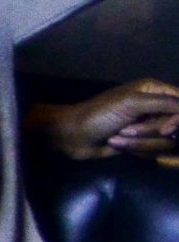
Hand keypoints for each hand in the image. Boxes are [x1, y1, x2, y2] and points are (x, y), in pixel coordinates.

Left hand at [32, 79, 178, 164]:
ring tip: (118, 137)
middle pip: (175, 127)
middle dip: (149, 132)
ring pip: (166, 142)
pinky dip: (136, 150)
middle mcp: (157, 107)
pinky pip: (155, 151)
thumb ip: (165, 103)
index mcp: (155, 90)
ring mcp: (150, 126)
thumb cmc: (99, 114)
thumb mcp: (132, 103)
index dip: (177, 120)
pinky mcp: (143, 143)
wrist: (72, 135)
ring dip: (140, 143)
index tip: (165, 130)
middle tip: (126, 129)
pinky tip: (117, 144)